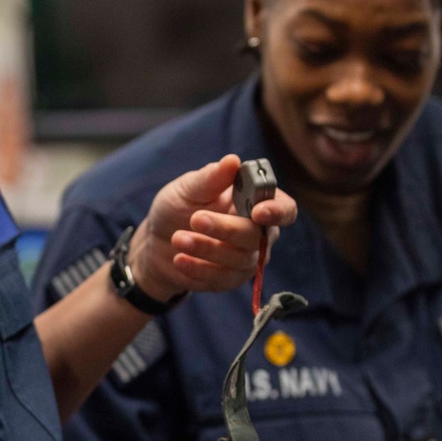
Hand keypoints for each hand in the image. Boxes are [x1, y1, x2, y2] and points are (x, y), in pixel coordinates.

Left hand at [128, 154, 295, 301]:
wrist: (156, 241)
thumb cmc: (178, 207)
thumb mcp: (188, 188)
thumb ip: (211, 178)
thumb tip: (232, 161)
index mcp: (256, 202)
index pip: (285, 209)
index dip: (277, 211)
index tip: (257, 211)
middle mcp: (259, 232)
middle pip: (258, 236)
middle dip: (226, 229)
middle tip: (195, 219)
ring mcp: (246, 259)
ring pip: (239, 260)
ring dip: (207, 249)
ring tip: (177, 239)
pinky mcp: (230, 279)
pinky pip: (223, 279)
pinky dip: (199, 269)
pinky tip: (179, 260)